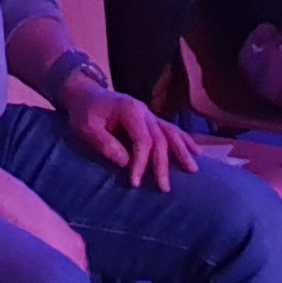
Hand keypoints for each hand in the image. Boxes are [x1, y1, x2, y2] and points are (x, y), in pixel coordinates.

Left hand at [62, 75, 194, 191]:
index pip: (143, 139)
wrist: (86, 94)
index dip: (141, 162)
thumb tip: (126, 162)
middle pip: (160, 139)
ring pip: (170, 133)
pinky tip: (196, 152)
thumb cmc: (84, 112)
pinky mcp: (151, 121)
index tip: (135, 182)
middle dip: (163, 164)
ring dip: (182, 151)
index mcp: (129, 110)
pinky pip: (171, 130)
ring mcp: (149, 115)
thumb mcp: (86, 127)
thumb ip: (104, 143)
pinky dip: (184, 140)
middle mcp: (144, 111)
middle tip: (165, 188)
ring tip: (193, 170)